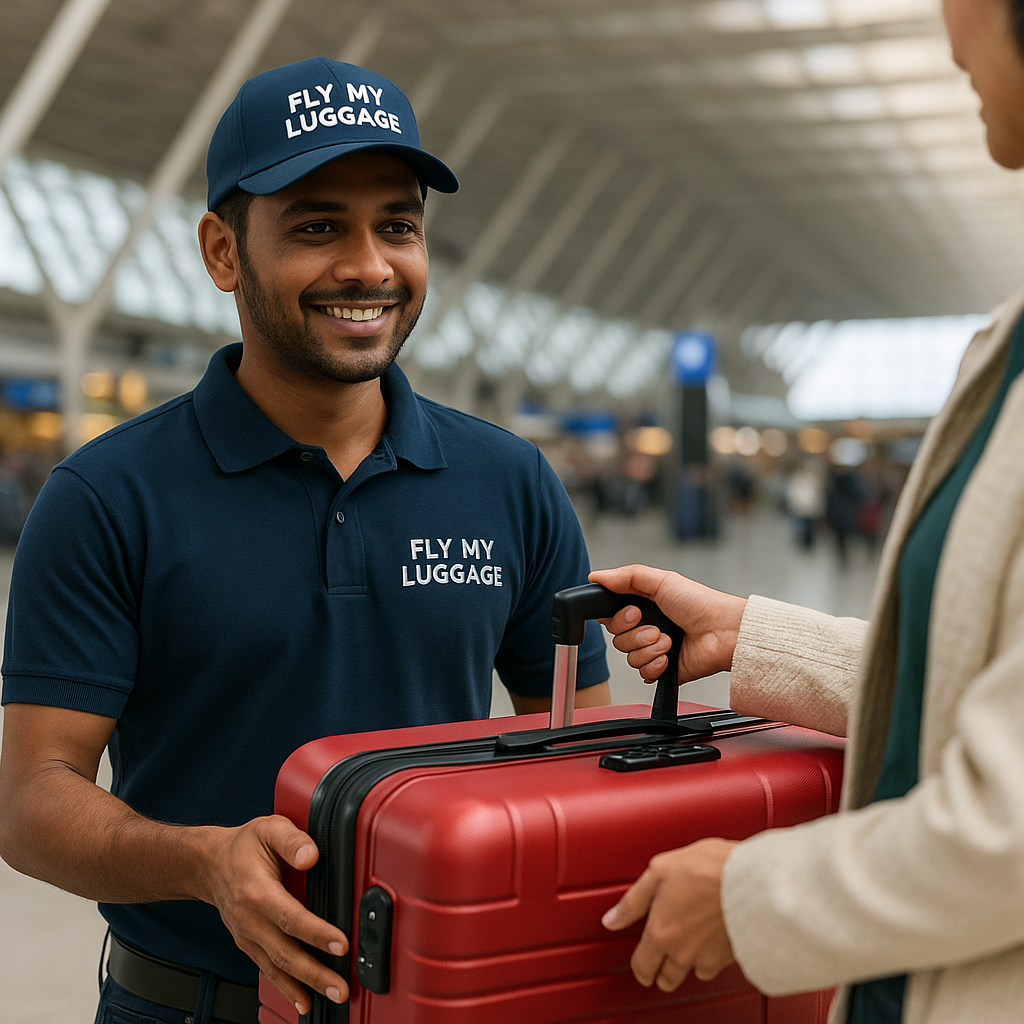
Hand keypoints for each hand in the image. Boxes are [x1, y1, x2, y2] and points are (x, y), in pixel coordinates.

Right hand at [202, 815, 349, 1014]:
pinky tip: (303, 1001)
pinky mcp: (249, 945)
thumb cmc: (243, 847)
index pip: (290, 917)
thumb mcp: (268, 829)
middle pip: (285, 952)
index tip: (340, 944)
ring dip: (305, 986)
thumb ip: (292, 840)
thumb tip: (311, 855)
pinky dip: (286, 989)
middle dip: (315, 973)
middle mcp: (250, 920)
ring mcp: (248, 936)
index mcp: (256, 891)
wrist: (209, 865)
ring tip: (331, 997)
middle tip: (341, 986)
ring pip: (278, 967)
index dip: (316, 933)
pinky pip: (268, 971)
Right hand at [589, 565, 746, 683]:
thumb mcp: (662, 580)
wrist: (724, 632)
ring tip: (668, 640)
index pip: (612, 617)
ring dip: (648, 648)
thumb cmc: (701, 604)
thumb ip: (627, 576)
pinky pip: (642, 673)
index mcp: (644, 606)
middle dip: (636, 634)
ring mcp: (654, 650)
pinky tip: (669, 657)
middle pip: (617, 638)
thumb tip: (597, 576)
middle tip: (655, 626)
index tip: (633, 612)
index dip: (617, 618)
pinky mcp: (663, 670)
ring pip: (628, 657)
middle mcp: (647, 628)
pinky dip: (655, 665)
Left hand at [602, 839, 737, 990]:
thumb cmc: (708, 869)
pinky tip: (712, 936)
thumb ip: (632, 901)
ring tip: (689, 940)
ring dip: (687, 963)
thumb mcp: (659, 872)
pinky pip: (717, 966)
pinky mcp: (732, 956)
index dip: (639, 966)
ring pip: (692, 974)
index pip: (641, 967)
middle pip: (666, 980)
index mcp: (661, 934)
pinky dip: (712, 957)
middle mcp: (683, 953)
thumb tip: (612, 919)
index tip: (641, 960)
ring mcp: (709, 958)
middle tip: (663, 951)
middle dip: (661, 969)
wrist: (752, 878)